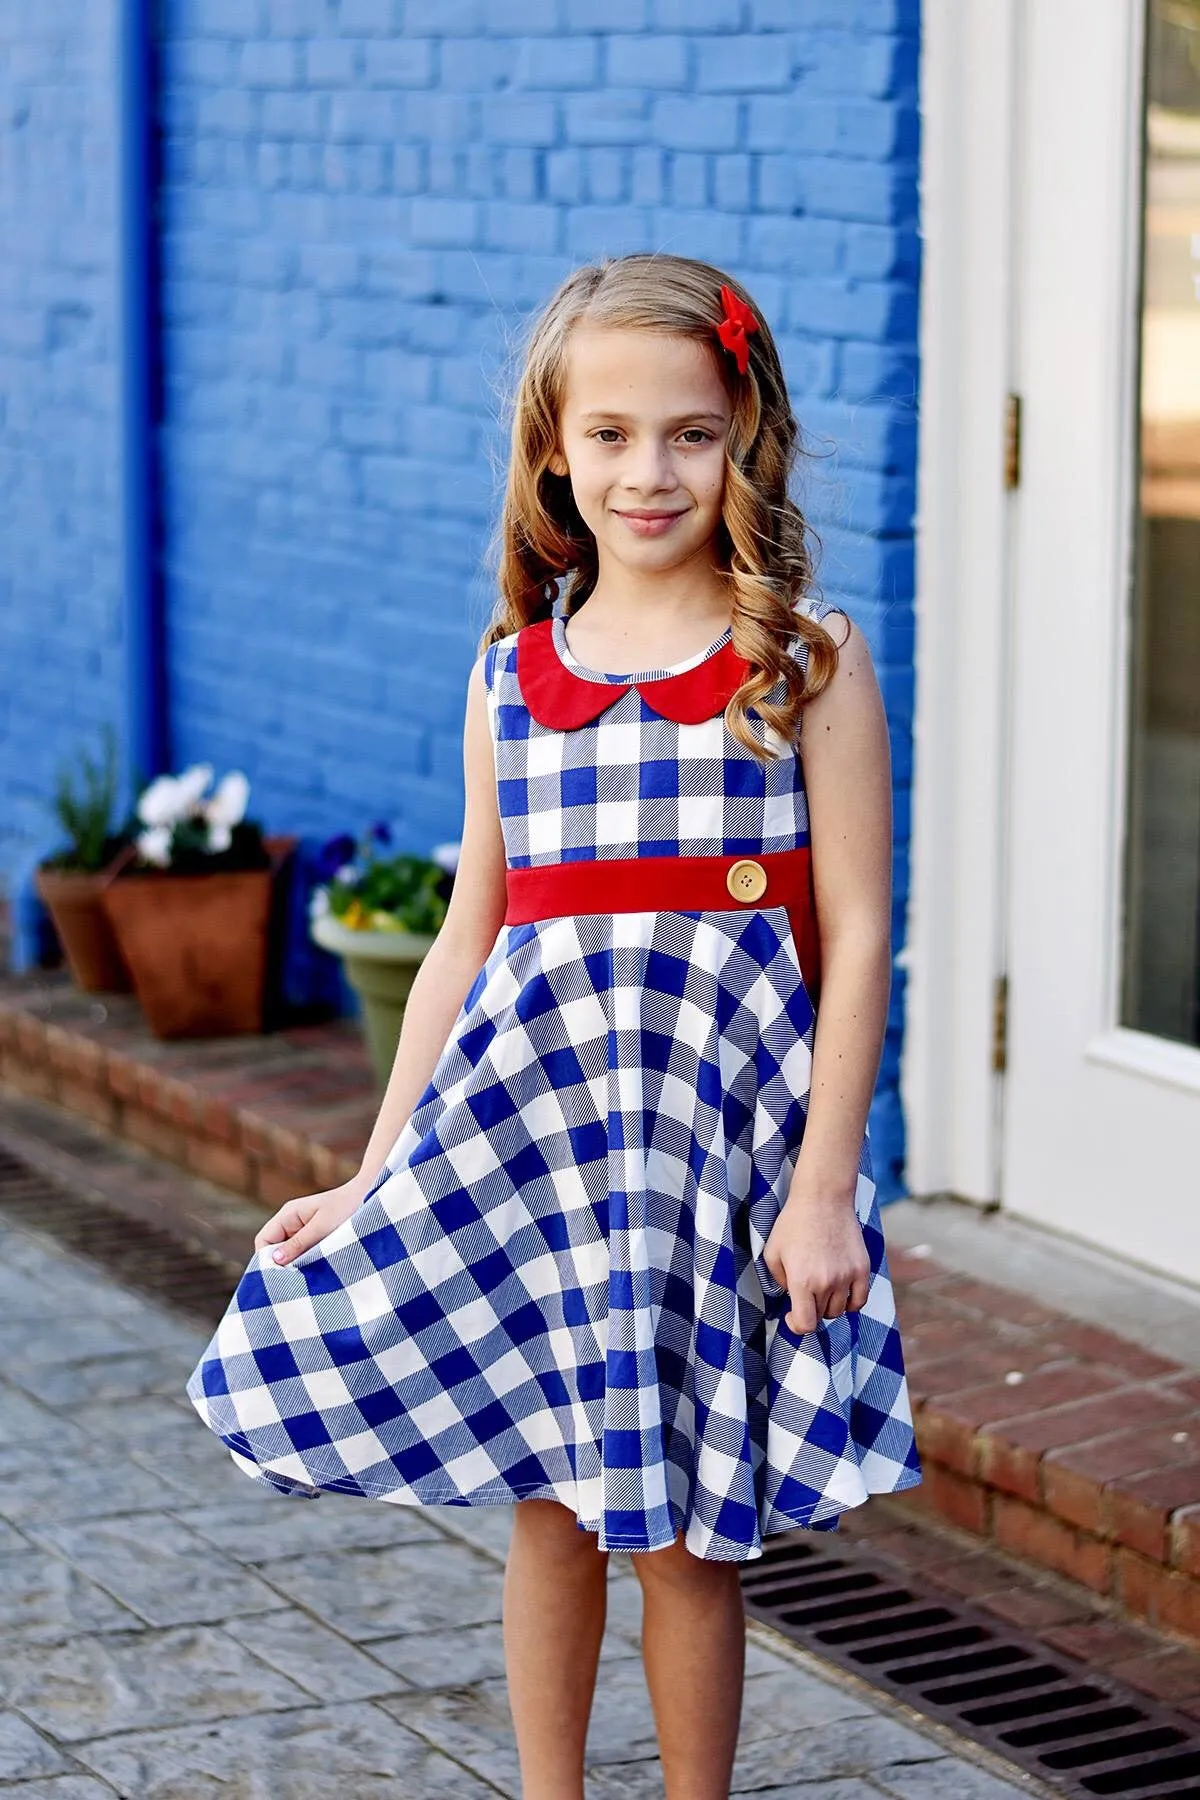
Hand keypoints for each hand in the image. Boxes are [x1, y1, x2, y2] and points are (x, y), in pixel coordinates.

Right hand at [254, 1176, 373, 1265]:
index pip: (264, 1240)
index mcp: (288, 1215)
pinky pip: (303, 1253)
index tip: (279, 1277)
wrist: (371, 1196)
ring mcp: (303, 1230)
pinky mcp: (316, 1238)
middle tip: (294, 1281)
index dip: (266, 1259)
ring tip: (307, 1276)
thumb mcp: (322, 1227)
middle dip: (281, 1265)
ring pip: (288, 1253)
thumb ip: (298, 1243)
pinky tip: (317, 1270)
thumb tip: (274, 1260)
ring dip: (295, 1265)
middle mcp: (292, 1222)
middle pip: (274, 1249)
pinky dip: (306, 1262)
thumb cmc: (347, 1208)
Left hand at [761, 1193, 869, 1333]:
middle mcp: (827, 1282)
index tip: (792, 1315)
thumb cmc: (793, 1223)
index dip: (796, 1326)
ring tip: (820, 1287)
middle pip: (822, 1316)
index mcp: (802, 1280)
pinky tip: (840, 1293)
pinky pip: (860, 1300)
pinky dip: (850, 1302)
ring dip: (828, 1304)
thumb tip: (790, 1297)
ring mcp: (847, 1276)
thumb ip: (778, 1281)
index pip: (805, 1324)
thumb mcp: (772, 1252)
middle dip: (810, 1308)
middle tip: (804, 1291)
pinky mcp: (862, 1268)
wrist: (823, 1198)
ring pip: (840, 1310)